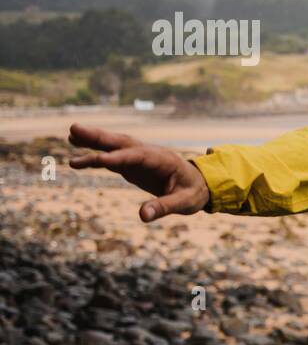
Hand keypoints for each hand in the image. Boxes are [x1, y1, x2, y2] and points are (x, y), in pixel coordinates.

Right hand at [67, 123, 211, 221]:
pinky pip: (112, 159)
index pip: (138, 156)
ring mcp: (139, 158)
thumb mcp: (185, 202)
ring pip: (114, 146)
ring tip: (70, 135)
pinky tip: (77, 158)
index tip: (100, 159)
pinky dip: (95, 156)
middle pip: (122, 143)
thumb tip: (143, 216)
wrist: (199, 185)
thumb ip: (164, 207)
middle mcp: (148, 154)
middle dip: (99, 137)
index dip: (120, 157)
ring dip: (93, 141)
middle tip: (74, 129)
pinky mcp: (132, 165)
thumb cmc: (194, 193)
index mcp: (163, 159)